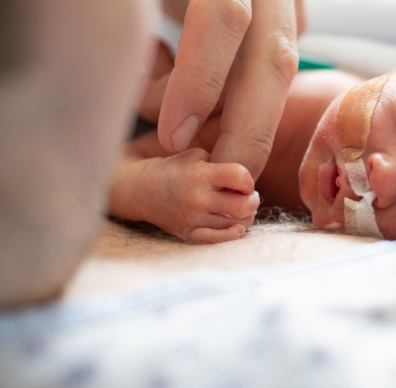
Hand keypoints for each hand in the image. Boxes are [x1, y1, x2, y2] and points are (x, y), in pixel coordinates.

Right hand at [134, 148, 259, 243]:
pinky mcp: (188, 233)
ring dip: (246, 217)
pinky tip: (238, 228)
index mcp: (200, 174)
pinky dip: (231, 234)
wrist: (142, 189)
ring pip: (234, 224)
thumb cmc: (177, 169)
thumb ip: (222, 166)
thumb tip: (248, 184)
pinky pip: (216, 239)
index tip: (244, 182)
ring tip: (242, 209)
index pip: (239, 177)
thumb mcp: (198, 157)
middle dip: (253, 201)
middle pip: (242, 206)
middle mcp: (197, 198)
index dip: (248, 180)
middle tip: (251, 198)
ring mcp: (192, 218)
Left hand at [156, 0, 306, 180]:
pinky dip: (252, 98)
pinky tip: (225, 117)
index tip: (173, 137)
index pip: (223, 13)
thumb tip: (146, 62)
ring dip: (254, 119)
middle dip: (249, 126)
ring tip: (222, 158)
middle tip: (225, 177)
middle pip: (272, 52)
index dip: (200, 81)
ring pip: (285, 63)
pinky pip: (280, 61)